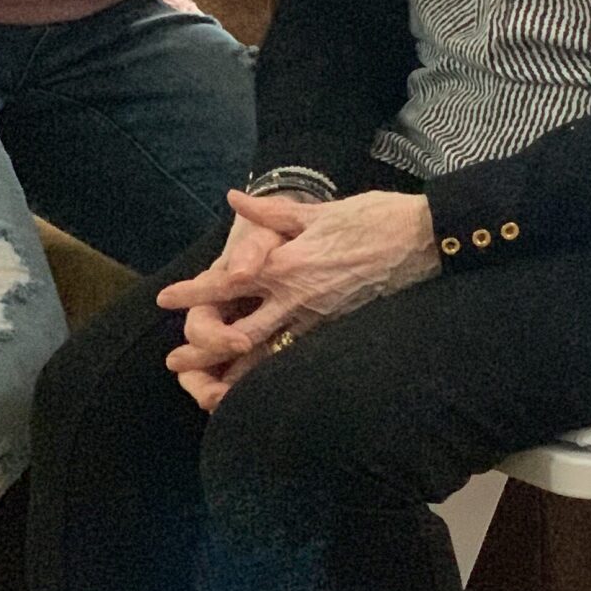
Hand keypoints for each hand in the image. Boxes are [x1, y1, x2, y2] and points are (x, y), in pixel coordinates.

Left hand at [159, 189, 438, 408]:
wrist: (424, 239)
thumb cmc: (374, 217)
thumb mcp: (319, 210)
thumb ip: (272, 211)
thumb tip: (234, 200)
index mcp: (287, 262)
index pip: (228, 282)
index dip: (194, 292)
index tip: (166, 300)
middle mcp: (297, 296)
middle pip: (239, 331)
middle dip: (203, 350)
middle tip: (174, 365)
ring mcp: (319, 318)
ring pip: (268, 354)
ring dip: (234, 373)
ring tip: (208, 390)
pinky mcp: (340, 330)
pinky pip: (299, 357)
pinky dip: (275, 374)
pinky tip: (261, 386)